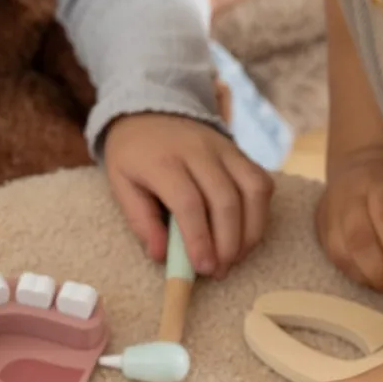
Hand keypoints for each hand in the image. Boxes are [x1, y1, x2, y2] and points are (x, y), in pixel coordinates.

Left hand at [103, 112, 271, 277]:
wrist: (150, 110)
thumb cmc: (134, 155)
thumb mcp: (121, 185)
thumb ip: (140, 221)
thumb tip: (161, 257)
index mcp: (163, 160)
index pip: (189, 203)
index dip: (200, 239)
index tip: (203, 268)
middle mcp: (198, 150)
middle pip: (225, 200)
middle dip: (227, 243)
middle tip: (219, 270)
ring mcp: (224, 148)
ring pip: (252, 190)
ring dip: (250, 231)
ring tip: (236, 256)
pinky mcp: (239, 151)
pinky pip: (261, 181)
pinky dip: (260, 212)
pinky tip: (246, 232)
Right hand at [317, 143, 382, 296]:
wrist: (360, 163)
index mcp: (380, 183)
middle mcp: (350, 196)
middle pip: (358, 238)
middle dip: (379, 270)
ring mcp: (330, 211)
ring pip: (339, 251)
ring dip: (363, 276)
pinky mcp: (319, 225)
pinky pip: (331, 255)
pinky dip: (351, 272)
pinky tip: (369, 277)